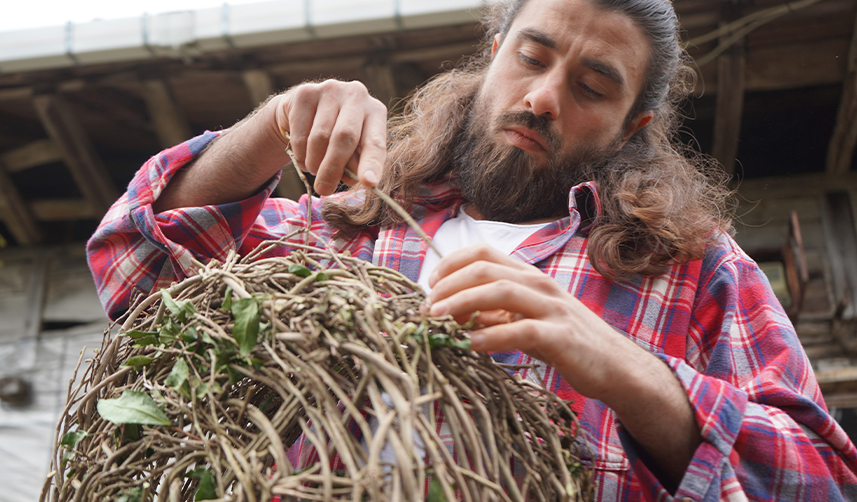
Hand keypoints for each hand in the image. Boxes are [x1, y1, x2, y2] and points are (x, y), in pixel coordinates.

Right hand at [272, 80, 387, 194]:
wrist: (302, 115)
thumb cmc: (334, 138)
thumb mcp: (351, 152)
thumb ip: (355, 164)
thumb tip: (354, 178)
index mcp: (375, 112)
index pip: (375, 141)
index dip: (372, 163)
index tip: (369, 182)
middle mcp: (356, 95)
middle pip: (344, 137)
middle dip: (333, 168)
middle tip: (324, 189)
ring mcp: (330, 90)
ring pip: (319, 138)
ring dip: (314, 163)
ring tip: (314, 168)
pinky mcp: (305, 93)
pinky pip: (301, 134)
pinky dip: (300, 154)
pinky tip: (303, 154)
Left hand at [422, 243, 700, 482]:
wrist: (614, 366)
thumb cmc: (564, 341)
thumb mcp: (525, 320)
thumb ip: (493, 313)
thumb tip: (449, 314)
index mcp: (529, 275)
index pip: (483, 253)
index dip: (450, 263)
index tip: (429, 285)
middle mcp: (539, 284)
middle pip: (484, 270)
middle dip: (448, 286)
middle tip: (424, 309)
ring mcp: (552, 308)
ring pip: (499, 292)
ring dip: (460, 304)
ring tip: (435, 321)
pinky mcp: (560, 336)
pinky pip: (519, 331)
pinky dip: (489, 336)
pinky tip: (468, 345)